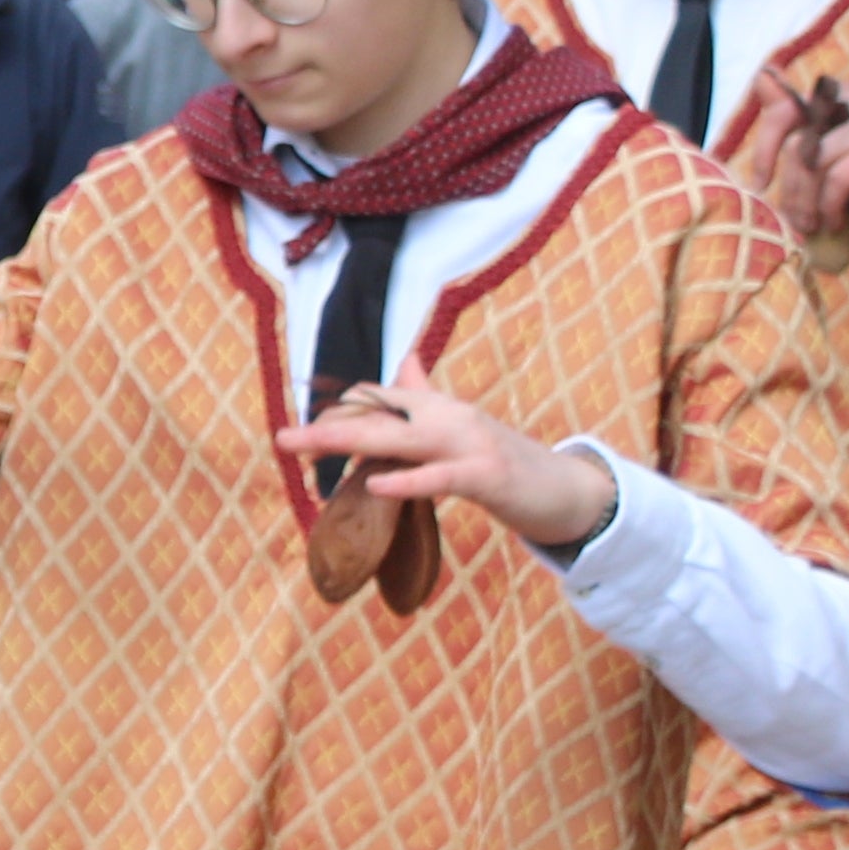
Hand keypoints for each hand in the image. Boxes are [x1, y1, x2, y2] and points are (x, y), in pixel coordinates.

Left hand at [282, 376, 610, 552]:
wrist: (567, 489)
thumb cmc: (506, 460)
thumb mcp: (460, 426)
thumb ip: (427, 396)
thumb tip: (404, 360)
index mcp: (438, 409)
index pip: (379, 402)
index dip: (338, 414)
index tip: (300, 430)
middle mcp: (449, 418)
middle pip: (378, 418)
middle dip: (328, 429)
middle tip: (281, 439)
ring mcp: (469, 444)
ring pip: (401, 441)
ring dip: (351, 444)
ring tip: (309, 446)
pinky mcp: (488, 475)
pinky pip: (441, 477)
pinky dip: (408, 480)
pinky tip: (374, 482)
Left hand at [761, 71, 848, 301]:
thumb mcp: (812, 158)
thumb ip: (789, 121)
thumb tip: (760, 74)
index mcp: (837, 96)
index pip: (783, 110)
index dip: (764, 149)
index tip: (760, 185)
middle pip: (795, 141)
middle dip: (788, 187)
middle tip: (793, 218)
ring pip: (814, 162)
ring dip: (806, 202)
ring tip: (811, 224)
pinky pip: (838, 177)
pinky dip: (830, 207)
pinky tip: (834, 222)